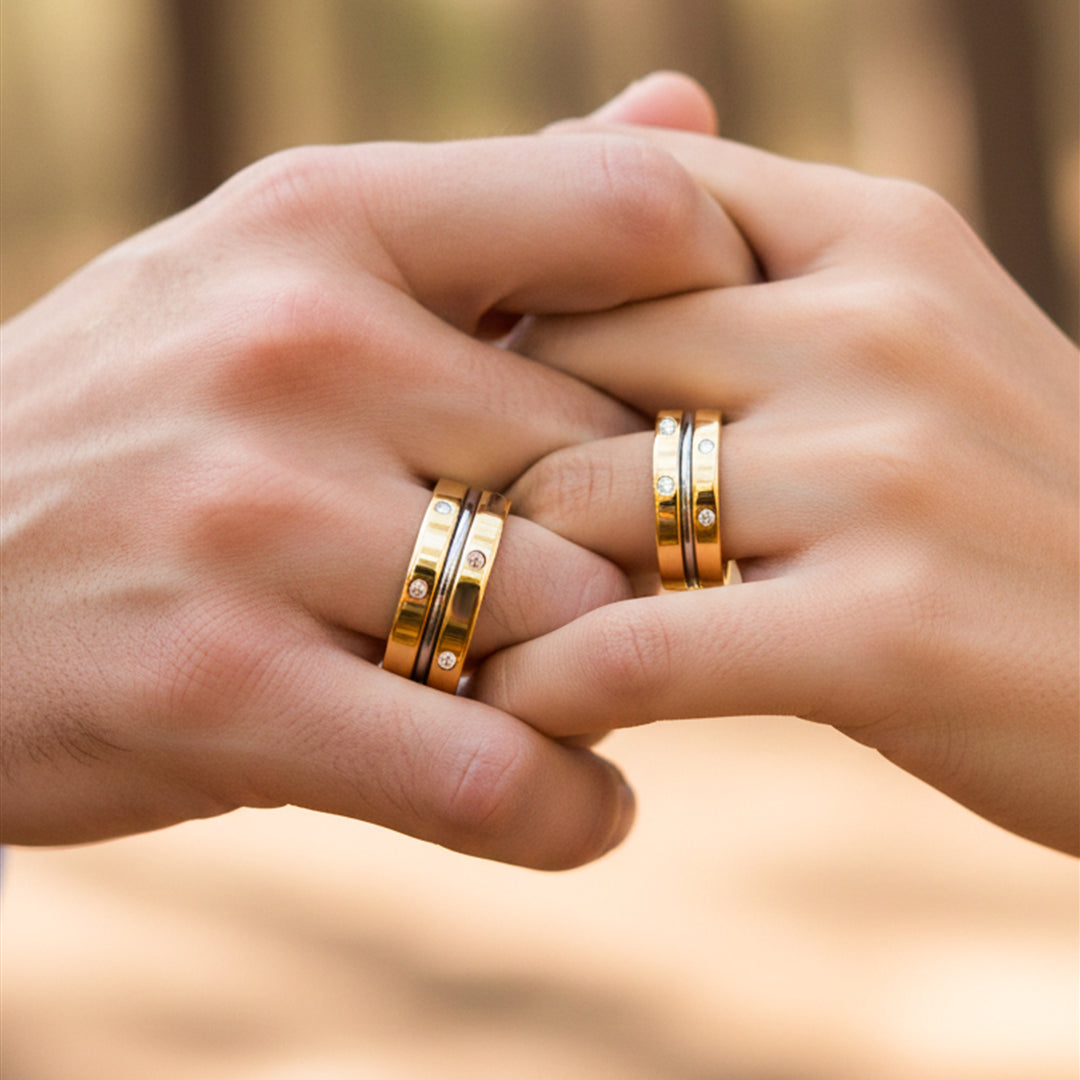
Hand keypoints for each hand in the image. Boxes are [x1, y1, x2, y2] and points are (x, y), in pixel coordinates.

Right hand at [0, 131, 756, 866]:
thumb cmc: (148, 416)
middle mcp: (296, 347)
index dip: (724, 322)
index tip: (722, 412)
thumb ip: (508, 206)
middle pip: (618, 463)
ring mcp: (252, 519)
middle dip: (652, 546)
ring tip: (588, 698)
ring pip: (568, 617)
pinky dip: (558, 808)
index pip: (638, 225)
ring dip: (605, 679)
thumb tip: (684, 115)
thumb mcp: (300, 261)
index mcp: (332, 219)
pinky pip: (481, 770)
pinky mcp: (216, 689)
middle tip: (652, 598)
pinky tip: (576, 806)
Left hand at [475, 89, 1079, 854]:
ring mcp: (885, 473)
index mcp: (876, 237)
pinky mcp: (887, 627)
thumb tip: (578, 179)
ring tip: (441, 620)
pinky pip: (635, 648)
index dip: (504, 304)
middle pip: (566, 359)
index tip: (432, 385)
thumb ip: (755, 266)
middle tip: (398, 520)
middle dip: (475, 448)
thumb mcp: (906, 345)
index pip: (615, 215)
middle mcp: (876, 328)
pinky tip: (510, 708)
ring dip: (488, 574)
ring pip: (576, 503)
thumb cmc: (1005, 507)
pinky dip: (545, 686)